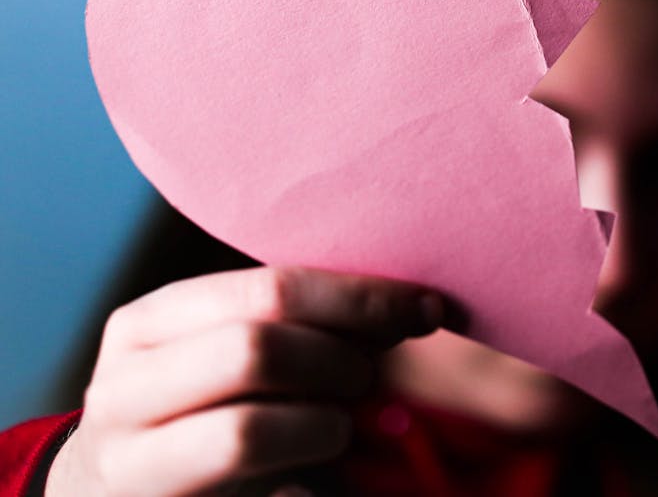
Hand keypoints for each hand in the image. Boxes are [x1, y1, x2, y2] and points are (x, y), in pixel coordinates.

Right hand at [45, 266, 444, 495]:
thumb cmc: (214, 409)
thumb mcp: (244, 352)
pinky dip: (304, 490)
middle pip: (256, 350)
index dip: (360, 298)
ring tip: (334, 428)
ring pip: (246, 433)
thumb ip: (308, 323)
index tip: (427, 308)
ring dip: (320, 428)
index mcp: (149, 323)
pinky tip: (311, 483)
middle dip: (337, 361)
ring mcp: (129, 463)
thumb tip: (416, 306)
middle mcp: (122, 389)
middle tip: (366, 379)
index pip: (270, 290)